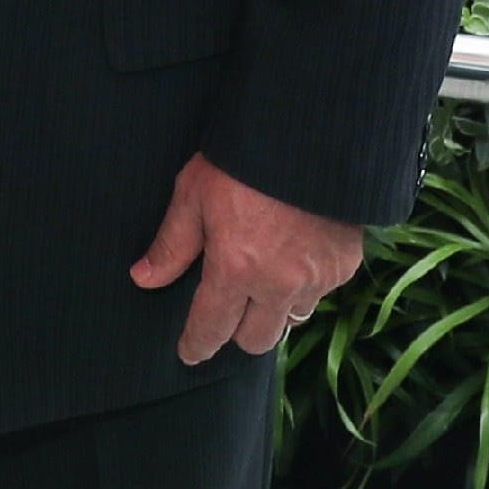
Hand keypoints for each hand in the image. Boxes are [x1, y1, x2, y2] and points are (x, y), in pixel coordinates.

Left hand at [129, 153, 364, 360]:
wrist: (308, 135)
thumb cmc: (241, 159)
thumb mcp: (193, 194)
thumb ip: (172, 243)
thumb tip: (144, 279)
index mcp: (236, 269)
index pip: (212, 328)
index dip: (197, 345)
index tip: (189, 352)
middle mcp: (279, 284)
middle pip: (256, 339)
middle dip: (237, 332)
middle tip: (227, 310)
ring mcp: (317, 278)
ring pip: (292, 318)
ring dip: (275, 309)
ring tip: (263, 281)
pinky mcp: (345, 265)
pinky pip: (321, 292)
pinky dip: (306, 283)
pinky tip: (295, 256)